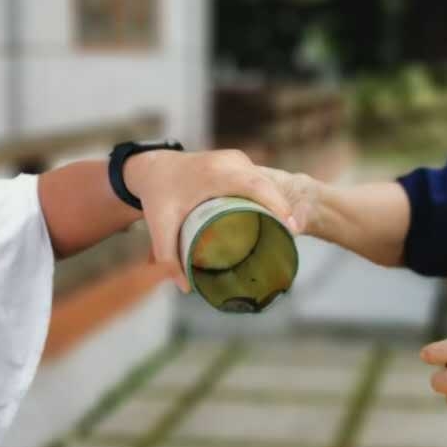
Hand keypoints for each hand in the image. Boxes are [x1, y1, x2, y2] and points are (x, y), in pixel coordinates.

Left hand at [123, 149, 300, 290]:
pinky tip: (277, 216)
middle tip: (292, 234)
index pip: (254, 185)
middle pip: (267, 183)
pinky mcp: (240, 162)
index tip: (290, 227)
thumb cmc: (158, 196)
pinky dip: (270, 196)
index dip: (276, 204)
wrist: (154, 167)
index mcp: (214, 173)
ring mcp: (237, 159)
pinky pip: (261, 179)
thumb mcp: (160, 225)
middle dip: (283, 208)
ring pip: (267, 180)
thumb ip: (168, 256)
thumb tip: (185, 287)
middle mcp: (229, 161)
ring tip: (287, 229)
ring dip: (278, 203)